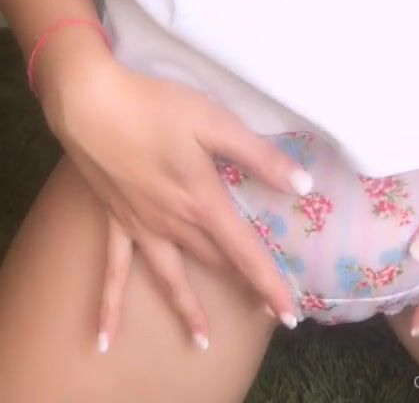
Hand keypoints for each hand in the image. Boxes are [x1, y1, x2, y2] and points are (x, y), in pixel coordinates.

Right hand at [46, 53, 312, 350]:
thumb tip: (301, 185)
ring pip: (172, 275)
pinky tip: (103, 339)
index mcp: (203, 201)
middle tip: (263, 311)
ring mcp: (141, 226)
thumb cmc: (157, 108)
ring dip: (188, 307)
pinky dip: (110, 307)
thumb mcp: (216, 123)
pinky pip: (113, 272)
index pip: (244, 251)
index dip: (268, 282)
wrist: (91, 105)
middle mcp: (174, 223)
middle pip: (215, 262)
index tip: (290, 312)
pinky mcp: (114, 220)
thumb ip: (258, 156)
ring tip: (200, 339)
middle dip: (241, 286)